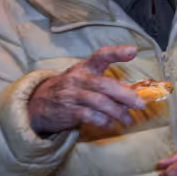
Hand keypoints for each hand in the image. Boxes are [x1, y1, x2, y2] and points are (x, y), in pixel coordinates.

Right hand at [27, 45, 143, 135]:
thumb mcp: (83, 79)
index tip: (133, 51)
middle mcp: (78, 78)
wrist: (36, 105)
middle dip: (126, 95)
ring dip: (118, 112)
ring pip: (100, 102)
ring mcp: (72, 95)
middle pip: (105, 85)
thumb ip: (105, 82)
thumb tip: (130, 90)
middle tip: (140, 104)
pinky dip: (103, 121)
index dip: (117, 52)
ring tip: (128, 120)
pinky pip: (89, 116)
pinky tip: (110, 124)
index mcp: (84, 67)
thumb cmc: (68, 90)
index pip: (101, 55)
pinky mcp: (68, 111)